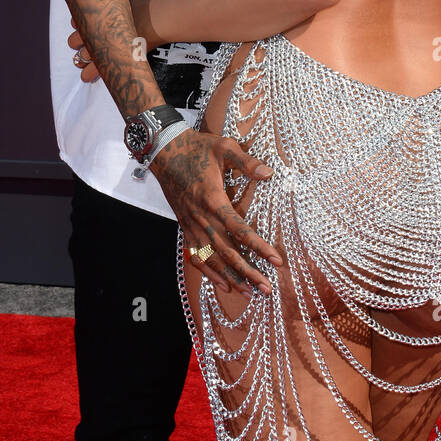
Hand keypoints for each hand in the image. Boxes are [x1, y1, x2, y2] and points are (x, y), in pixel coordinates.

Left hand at [67, 0, 153, 82]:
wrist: (156, 21)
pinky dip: (89, 74)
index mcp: (95, 14)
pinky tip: (85, 77)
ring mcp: (102, 47)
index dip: (78, 23)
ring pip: (81, 56)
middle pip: (75, 40)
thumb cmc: (143, 4)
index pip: (75, 20)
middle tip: (84, 43)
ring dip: (81, 59)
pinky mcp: (112, 59)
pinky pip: (94, 70)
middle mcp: (94, 31)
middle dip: (77, 42)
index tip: (84, 25)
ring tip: (82, 62)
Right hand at [151, 126, 280, 295]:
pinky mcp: (184, 226)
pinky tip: (222, 283)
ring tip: (248, 293)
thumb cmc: (197, 147)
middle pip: (227, 252)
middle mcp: (201, 217)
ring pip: (211, 258)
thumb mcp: (224, 147)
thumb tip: (269, 173)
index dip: (259, 247)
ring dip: (230, 277)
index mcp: (213, 200)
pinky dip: (208, 272)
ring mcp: (191, 224)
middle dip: (248, 272)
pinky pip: (195, 255)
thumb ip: (246, 162)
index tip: (276, 261)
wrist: (165, 151)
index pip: (240, 230)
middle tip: (267, 288)